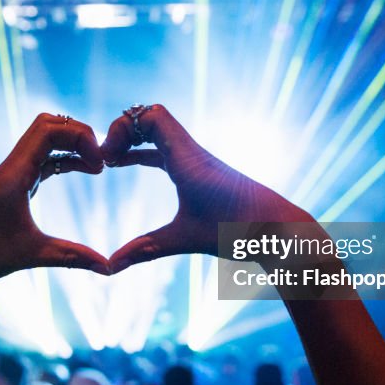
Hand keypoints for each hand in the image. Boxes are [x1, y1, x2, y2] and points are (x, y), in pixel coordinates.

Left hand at [0, 113, 109, 285]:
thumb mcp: (30, 255)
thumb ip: (72, 257)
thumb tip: (109, 268)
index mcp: (14, 173)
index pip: (50, 130)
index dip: (81, 137)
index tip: (100, 166)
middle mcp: (12, 167)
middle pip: (49, 125)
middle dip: (80, 135)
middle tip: (102, 161)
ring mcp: (11, 174)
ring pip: (45, 140)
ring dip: (72, 145)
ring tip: (97, 167)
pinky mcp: (11, 185)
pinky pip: (42, 159)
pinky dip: (64, 159)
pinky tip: (82, 171)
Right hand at [100, 105, 316, 271]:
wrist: (279, 231)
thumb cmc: (239, 231)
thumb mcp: (186, 239)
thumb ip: (145, 250)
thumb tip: (109, 268)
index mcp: (187, 159)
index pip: (150, 116)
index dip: (122, 128)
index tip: (107, 159)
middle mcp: (192, 152)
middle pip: (150, 116)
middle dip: (122, 130)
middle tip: (104, 158)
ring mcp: (197, 159)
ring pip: (159, 130)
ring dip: (133, 138)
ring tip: (110, 161)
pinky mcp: (201, 170)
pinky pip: (166, 148)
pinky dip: (144, 151)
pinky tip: (128, 165)